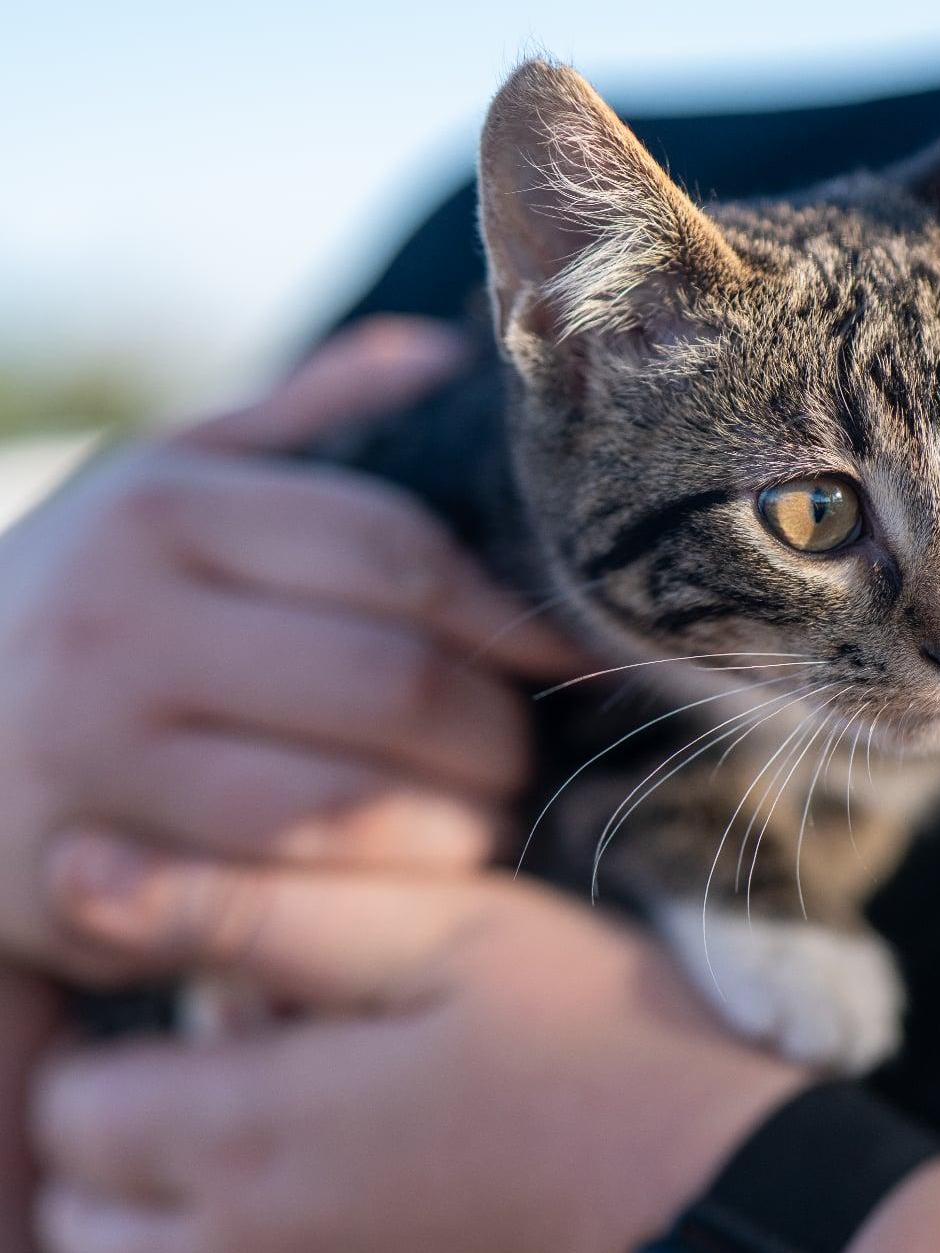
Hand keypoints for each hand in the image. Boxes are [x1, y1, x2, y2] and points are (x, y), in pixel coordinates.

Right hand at [0, 317, 584, 986]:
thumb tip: (440, 353)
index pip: (388, 550)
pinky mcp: (85, 874)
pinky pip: (281, 898)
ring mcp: (91, 753)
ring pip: (347, 803)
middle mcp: (117, 622)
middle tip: (526, 753)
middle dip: (493, 732)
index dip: (501, 610)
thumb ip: (296, 422)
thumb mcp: (153, 486)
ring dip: (452, 826)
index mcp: (157, 509)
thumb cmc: (71, 601)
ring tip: (485, 819)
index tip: (554, 650)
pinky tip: (408, 884)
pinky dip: (369, 897)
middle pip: (387, 680)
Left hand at [28, 875, 803, 1252]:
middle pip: (88, 1236)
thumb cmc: (610, 1055)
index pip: (69, 1115)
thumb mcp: (447, 935)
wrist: (757, 1242)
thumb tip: (85, 874)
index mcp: (251, 1138)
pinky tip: (405, 1197)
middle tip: (218, 1072)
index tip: (197, 999)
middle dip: (113, 1154)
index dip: (105, 1046)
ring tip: (319, 1128)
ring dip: (200, 1217)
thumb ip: (255, 908)